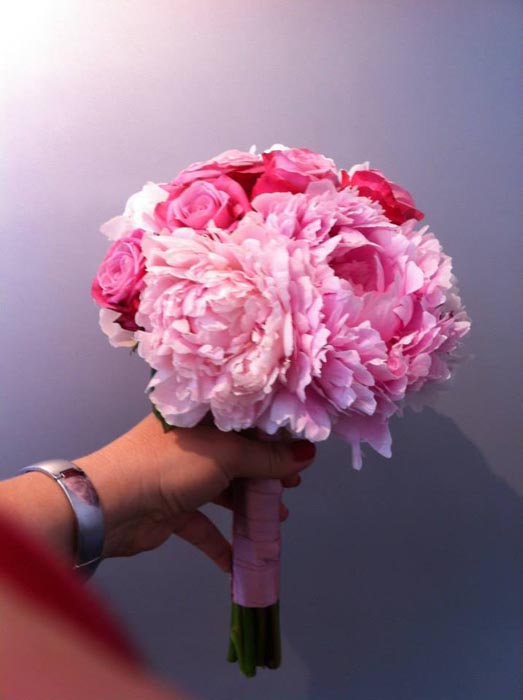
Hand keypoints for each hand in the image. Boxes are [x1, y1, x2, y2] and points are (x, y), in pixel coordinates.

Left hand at [75, 414, 315, 571]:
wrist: (112, 506)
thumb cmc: (168, 465)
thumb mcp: (226, 455)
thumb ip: (267, 458)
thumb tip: (307, 453)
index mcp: (199, 416)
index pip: (243, 418)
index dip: (273, 432)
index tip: (300, 446)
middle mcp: (190, 442)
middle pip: (237, 455)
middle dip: (266, 472)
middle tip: (293, 482)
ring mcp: (180, 476)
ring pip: (224, 489)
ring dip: (250, 504)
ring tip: (278, 515)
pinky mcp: (173, 509)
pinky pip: (205, 525)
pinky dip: (222, 542)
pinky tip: (242, 558)